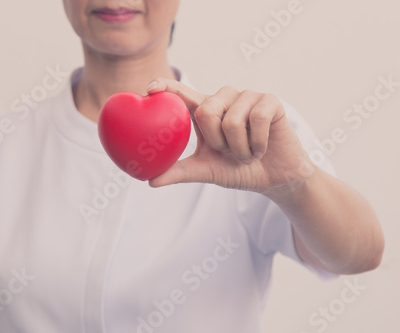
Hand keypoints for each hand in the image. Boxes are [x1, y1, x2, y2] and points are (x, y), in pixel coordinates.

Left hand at [146, 78, 315, 193]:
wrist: (274, 177)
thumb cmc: (237, 169)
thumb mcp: (206, 170)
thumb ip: (180, 172)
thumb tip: (150, 182)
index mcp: (205, 110)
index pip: (183, 93)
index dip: (167, 87)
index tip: (150, 87)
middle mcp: (223, 99)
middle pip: (206, 112)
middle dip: (218, 142)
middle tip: (229, 152)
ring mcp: (247, 97)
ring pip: (231, 120)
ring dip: (239, 148)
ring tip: (246, 152)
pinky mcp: (269, 100)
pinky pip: (256, 119)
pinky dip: (257, 143)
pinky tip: (261, 148)